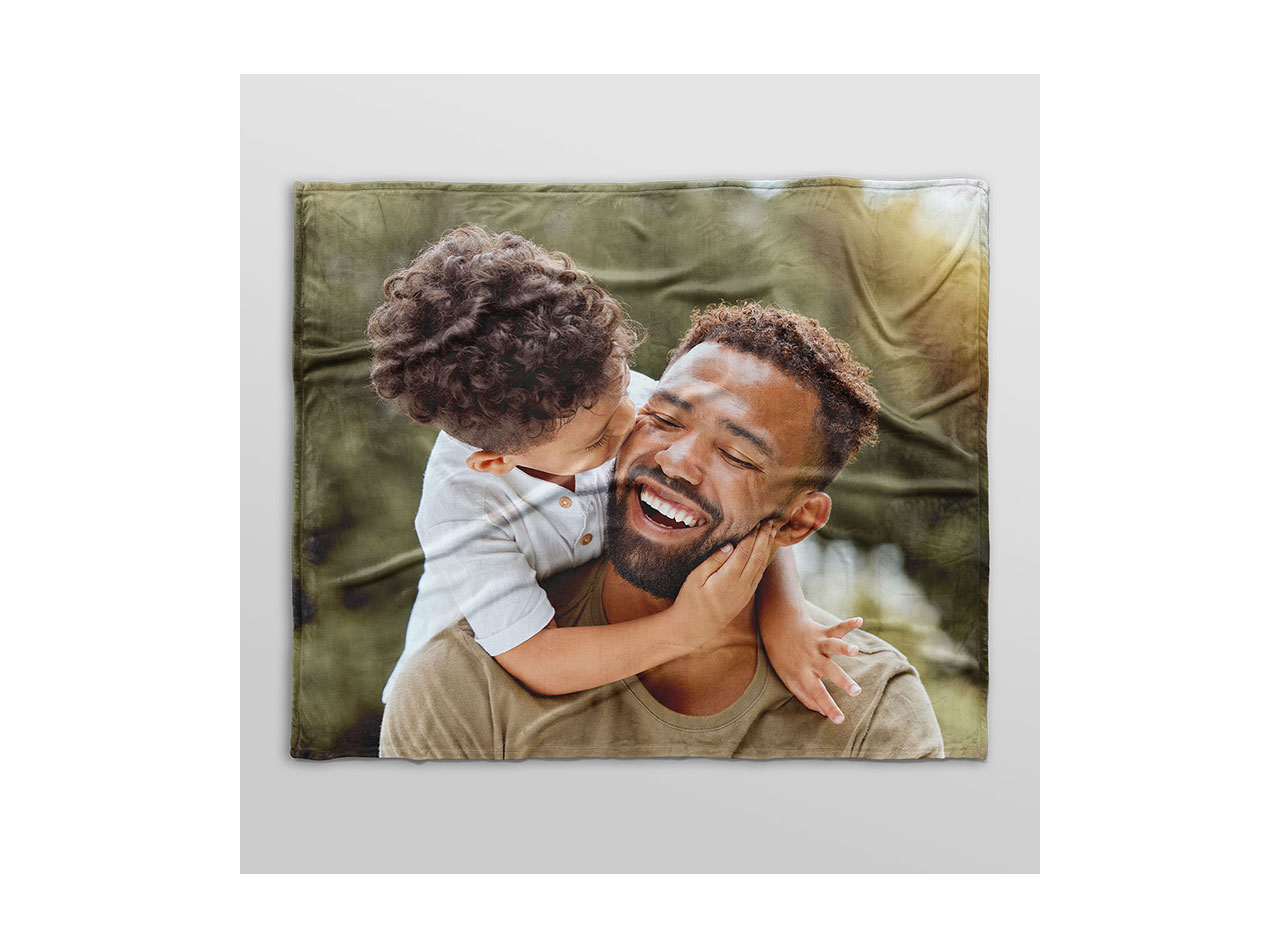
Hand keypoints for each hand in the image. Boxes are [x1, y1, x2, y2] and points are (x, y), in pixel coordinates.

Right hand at [672, 523, 775, 639]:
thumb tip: (730, 545)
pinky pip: (759, 575)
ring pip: (761, 566)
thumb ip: (713, 560)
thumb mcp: (695, 578)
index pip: (745, 551)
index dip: (752, 535)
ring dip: (767, 548)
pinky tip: (764, 552)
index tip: (756, 521)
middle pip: (758, 557)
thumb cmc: (690, 600)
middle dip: (764, 538)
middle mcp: (742, 586)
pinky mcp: (746, 597)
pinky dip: (763, 560)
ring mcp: (746, 593)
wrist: (694, 628)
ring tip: (771, 532)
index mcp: (728, 579)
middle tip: (770, 522)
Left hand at [764, 615, 863, 724]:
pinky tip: (859, 621)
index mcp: (802, 672)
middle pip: (828, 670)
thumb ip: (805, 696)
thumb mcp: (788, 679)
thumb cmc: (784, 657)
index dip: (828, 707)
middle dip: (843, 681)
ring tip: (855, 650)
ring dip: (844, 647)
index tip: (840, 720)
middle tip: (856, 691)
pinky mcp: (822, 632)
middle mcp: (811, 658)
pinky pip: (836, 628)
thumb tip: (822, 713)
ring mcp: (817, 644)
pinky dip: (848, 624)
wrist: (777, 626)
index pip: (816, 693)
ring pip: (832, 646)